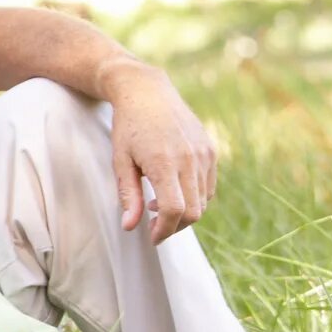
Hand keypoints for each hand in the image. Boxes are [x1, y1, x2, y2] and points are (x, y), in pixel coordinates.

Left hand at [102, 61, 216, 242]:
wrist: (148, 93)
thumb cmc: (127, 128)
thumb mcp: (120, 161)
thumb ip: (128, 195)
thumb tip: (130, 227)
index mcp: (164, 163)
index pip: (175, 210)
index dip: (164, 230)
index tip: (151, 238)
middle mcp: (190, 159)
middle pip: (193, 211)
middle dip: (175, 227)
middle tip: (154, 227)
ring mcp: (204, 155)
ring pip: (203, 201)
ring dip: (184, 212)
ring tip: (158, 204)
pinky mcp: (211, 151)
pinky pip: (208, 187)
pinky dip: (194, 197)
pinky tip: (173, 190)